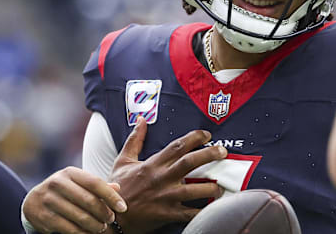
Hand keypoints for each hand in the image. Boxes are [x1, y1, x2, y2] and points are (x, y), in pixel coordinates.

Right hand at [23, 166, 127, 233]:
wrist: (33, 202)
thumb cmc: (63, 192)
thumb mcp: (77, 183)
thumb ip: (97, 185)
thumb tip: (118, 187)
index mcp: (69, 173)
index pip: (95, 183)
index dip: (111, 196)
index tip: (123, 207)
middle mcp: (57, 183)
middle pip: (89, 201)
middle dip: (104, 213)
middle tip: (111, 220)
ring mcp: (49, 200)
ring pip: (80, 217)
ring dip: (95, 225)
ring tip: (101, 227)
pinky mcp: (44, 217)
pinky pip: (70, 229)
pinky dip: (83, 233)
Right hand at [109, 116, 226, 233]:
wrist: (112, 216)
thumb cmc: (118, 187)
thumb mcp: (123, 160)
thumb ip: (134, 140)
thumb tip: (141, 120)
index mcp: (152, 165)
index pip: (177, 146)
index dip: (194, 137)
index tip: (207, 134)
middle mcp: (161, 179)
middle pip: (189, 163)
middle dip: (209, 154)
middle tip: (223, 151)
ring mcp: (165, 197)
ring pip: (194, 190)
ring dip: (211, 187)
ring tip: (221, 185)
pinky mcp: (167, 214)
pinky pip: (190, 213)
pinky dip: (203, 211)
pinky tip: (213, 208)